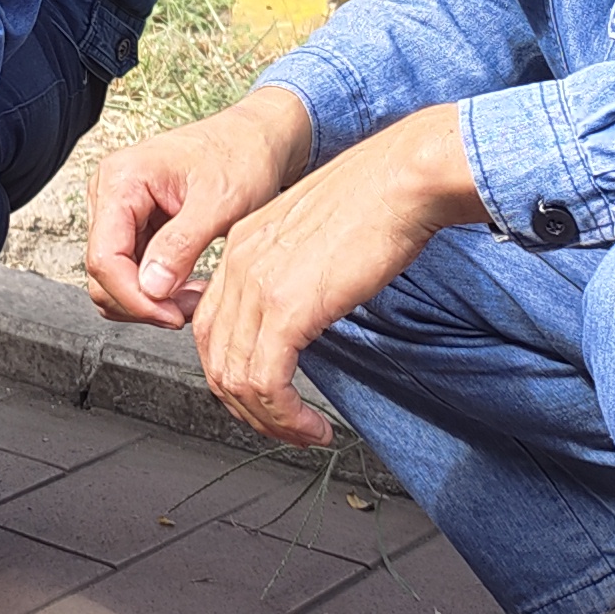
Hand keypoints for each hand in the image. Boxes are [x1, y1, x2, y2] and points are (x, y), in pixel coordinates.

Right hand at [85, 86, 315, 329]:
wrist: (257, 139)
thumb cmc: (242, 156)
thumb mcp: (218, 203)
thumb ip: (180, 245)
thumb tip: (151, 288)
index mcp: (122, 180)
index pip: (104, 257)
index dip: (134, 297)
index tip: (171, 315)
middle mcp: (111, 193)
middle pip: (103, 272)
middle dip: (143, 301)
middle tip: (187, 309)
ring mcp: (120, 210)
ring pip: (114, 277)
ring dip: (150, 299)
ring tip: (192, 297)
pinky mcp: (135, 224)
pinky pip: (131, 270)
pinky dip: (156, 288)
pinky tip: (187, 286)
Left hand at [186, 105, 483, 447]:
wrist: (402, 179)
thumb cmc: (377, 201)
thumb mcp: (315, 238)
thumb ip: (293, 274)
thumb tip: (300, 314)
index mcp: (240, 246)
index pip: (212, 325)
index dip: (233, 370)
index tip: (266, 396)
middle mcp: (237, 264)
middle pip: (214, 357)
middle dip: (246, 406)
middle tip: (281, 427)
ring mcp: (257, 287)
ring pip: (235, 378)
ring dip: (268, 420)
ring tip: (302, 434)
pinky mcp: (286, 309)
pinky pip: (266, 383)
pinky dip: (285, 416)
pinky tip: (313, 426)